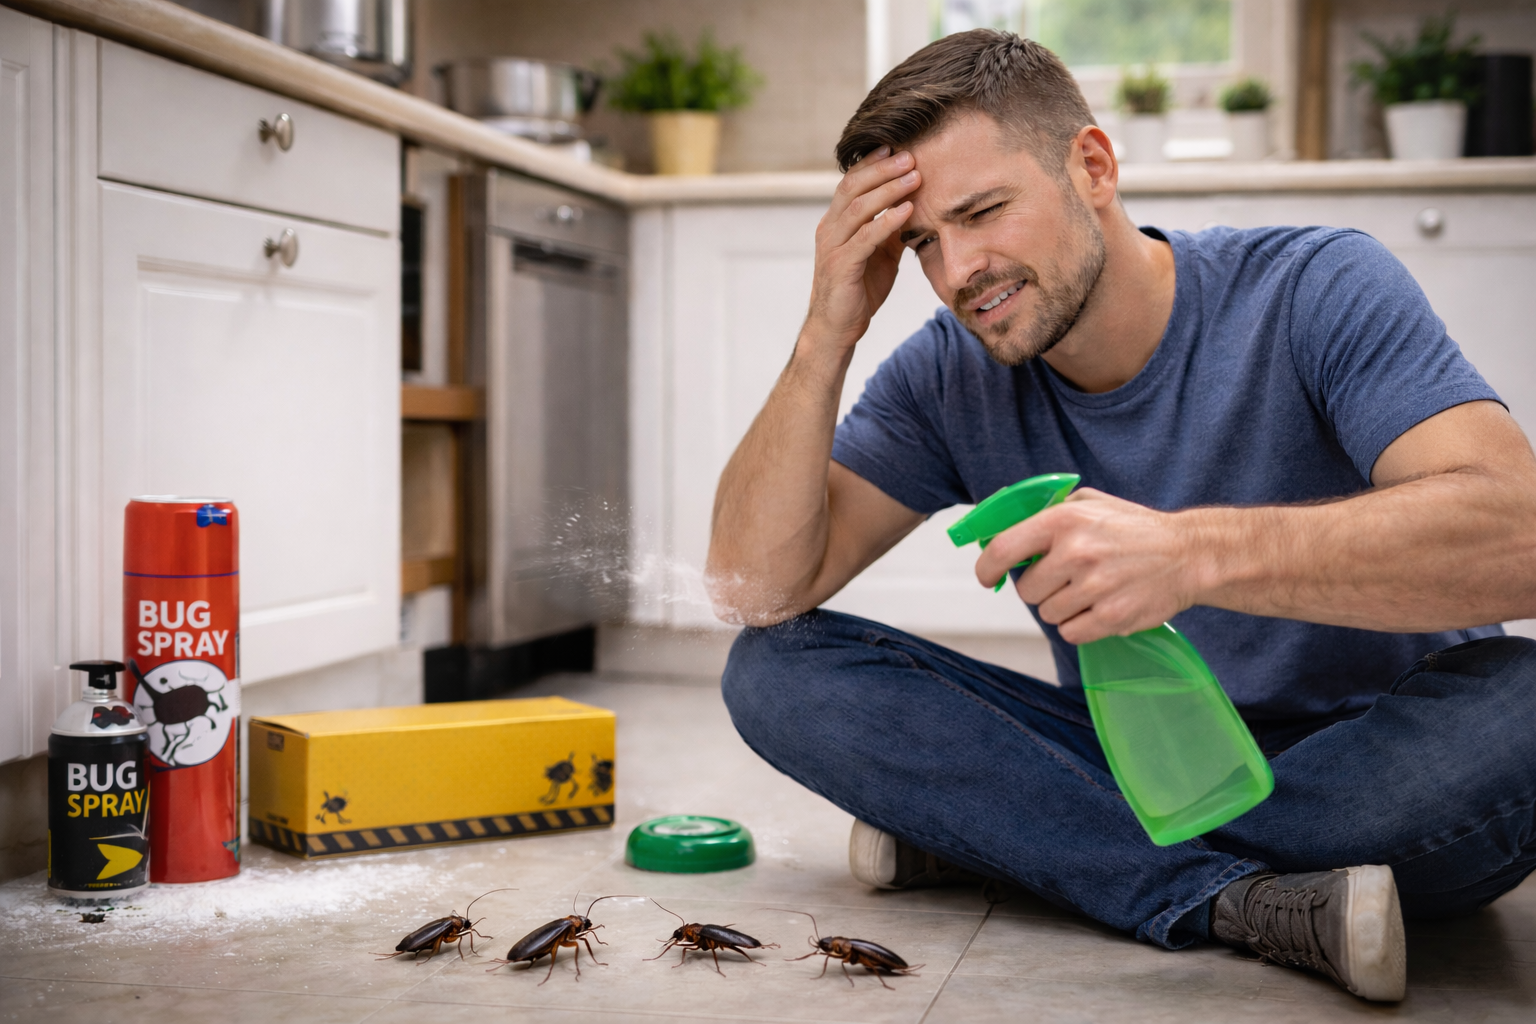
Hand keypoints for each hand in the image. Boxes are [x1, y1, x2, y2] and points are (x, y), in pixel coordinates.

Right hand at [803, 147, 921, 353]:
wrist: (837, 328)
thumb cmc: (858, 290)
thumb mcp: (879, 254)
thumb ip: (890, 230)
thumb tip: (914, 205)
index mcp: (836, 223)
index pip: (851, 182)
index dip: (872, 163)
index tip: (896, 147)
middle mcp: (829, 229)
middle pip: (853, 187)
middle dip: (882, 169)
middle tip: (910, 155)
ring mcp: (832, 247)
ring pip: (858, 208)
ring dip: (888, 190)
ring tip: (914, 177)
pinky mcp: (841, 267)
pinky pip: (864, 238)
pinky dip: (886, 222)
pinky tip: (907, 211)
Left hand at [974, 489, 1201, 643]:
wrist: (1189, 554)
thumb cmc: (1134, 528)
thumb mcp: (1089, 503)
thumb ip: (1047, 513)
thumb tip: (1003, 531)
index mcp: (1064, 520)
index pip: (1003, 549)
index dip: (988, 568)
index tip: (989, 577)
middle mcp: (1076, 552)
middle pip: (1027, 591)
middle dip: (1040, 588)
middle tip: (1064, 579)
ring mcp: (1095, 587)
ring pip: (1048, 614)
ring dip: (1062, 607)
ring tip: (1089, 590)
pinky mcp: (1112, 617)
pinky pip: (1071, 633)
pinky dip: (1079, 626)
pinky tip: (1098, 607)